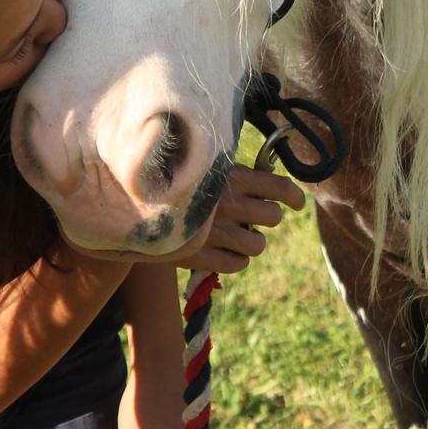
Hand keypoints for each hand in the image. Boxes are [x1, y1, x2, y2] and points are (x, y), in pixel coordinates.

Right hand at [170, 163, 304, 272]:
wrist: (130, 202)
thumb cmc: (168, 177)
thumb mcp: (200, 164)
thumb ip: (228, 171)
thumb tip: (260, 174)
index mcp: (229, 177)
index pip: (278, 187)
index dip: (293, 196)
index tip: (297, 201)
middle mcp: (228, 204)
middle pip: (272, 217)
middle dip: (266, 216)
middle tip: (253, 215)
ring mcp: (216, 233)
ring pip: (258, 245)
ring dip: (252, 241)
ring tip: (238, 235)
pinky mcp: (202, 256)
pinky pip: (238, 264)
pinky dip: (237, 259)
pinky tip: (226, 251)